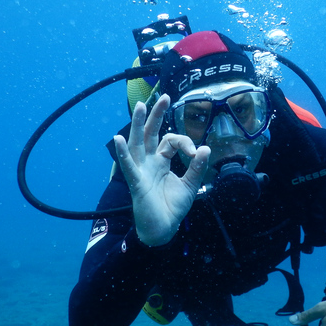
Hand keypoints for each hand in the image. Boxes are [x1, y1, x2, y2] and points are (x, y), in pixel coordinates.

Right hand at [113, 94, 210, 245]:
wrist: (164, 229)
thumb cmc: (173, 207)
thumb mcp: (190, 184)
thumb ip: (197, 167)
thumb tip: (206, 148)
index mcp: (161, 161)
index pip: (170, 141)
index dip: (185, 142)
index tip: (196, 152)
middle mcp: (149, 162)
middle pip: (150, 134)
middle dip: (156, 115)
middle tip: (163, 96)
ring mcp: (141, 171)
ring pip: (138, 144)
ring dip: (139, 125)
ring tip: (140, 106)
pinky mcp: (137, 183)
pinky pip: (129, 166)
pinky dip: (124, 153)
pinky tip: (119, 140)